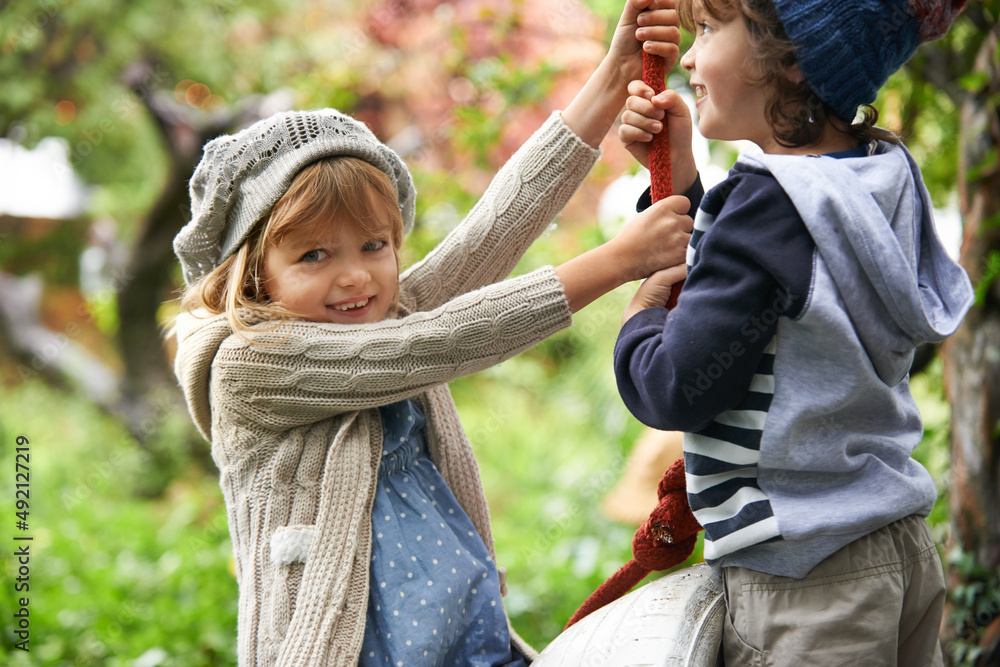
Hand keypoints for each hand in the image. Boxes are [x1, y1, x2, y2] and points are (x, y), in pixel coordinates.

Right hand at [553, 195, 690, 312]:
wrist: (621, 259)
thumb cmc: (628, 238)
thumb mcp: (643, 216)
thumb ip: (660, 213)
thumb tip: (673, 211)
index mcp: (662, 208)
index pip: (684, 203)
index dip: (679, 211)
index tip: (673, 218)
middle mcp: (671, 220)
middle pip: (689, 221)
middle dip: (681, 228)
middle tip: (667, 238)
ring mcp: (677, 238)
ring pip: (691, 237)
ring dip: (683, 242)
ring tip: (668, 249)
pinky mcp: (680, 254)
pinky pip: (690, 251)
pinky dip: (683, 255)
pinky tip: (671, 258)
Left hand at [607, 0, 681, 84]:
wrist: (620, 64)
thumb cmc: (624, 41)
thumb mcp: (627, 17)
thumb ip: (636, 2)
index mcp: (661, 16)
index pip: (671, 4)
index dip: (662, 2)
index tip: (648, 5)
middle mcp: (669, 28)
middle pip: (674, 17)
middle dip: (655, 17)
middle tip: (639, 21)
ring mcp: (671, 44)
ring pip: (674, 32)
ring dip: (654, 32)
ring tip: (638, 35)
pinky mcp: (670, 59)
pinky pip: (672, 49)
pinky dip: (657, 46)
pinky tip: (645, 48)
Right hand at [620, 81, 697, 192]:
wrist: (678, 155)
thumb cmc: (680, 132)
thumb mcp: (682, 111)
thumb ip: (672, 97)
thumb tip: (653, 97)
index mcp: (649, 100)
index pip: (635, 86)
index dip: (639, 88)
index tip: (651, 95)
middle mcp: (637, 110)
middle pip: (630, 100)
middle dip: (646, 108)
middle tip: (661, 117)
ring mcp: (630, 124)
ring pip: (627, 115)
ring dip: (645, 122)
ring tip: (658, 129)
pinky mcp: (626, 138)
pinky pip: (624, 130)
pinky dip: (638, 133)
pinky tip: (649, 138)